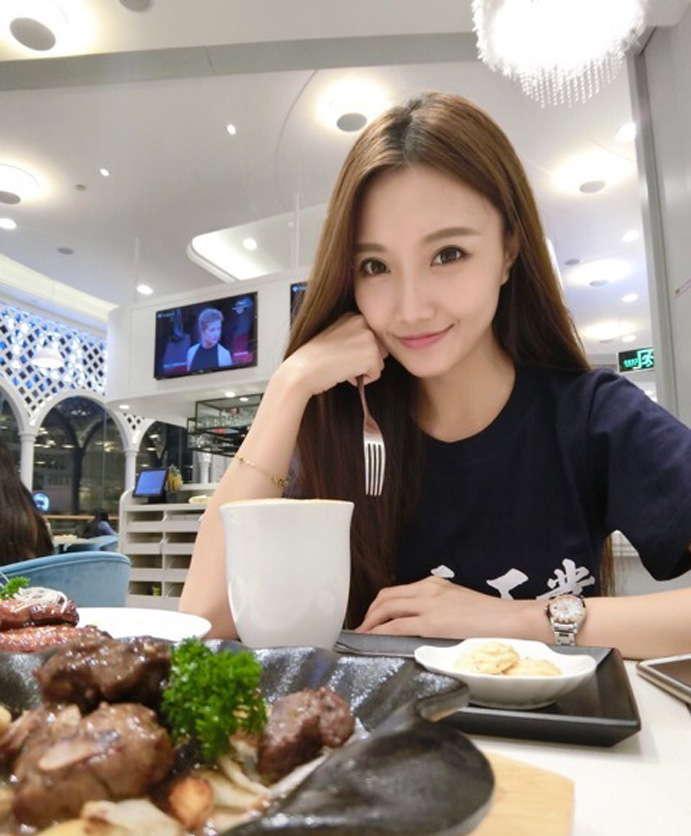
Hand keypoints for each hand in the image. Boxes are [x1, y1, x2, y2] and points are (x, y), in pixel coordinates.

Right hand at [281, 313, 387, 398]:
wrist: (302, 370)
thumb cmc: (314, 359)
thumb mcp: (335, 337)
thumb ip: (354, 336)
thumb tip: (375, 349)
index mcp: (353, 316)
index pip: (372, 338)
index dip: (358, 352)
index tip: (341, 354)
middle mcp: (363, 322)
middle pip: (380, 348)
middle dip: (365, 360)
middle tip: (342, 362)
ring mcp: (368, 338)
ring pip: (379, 362)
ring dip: (364, 370)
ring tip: (343, 367)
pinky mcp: (371, 355)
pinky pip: (377, 374)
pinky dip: (364, 380)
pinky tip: (346, 374)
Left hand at [355, 576, 537, 638]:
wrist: (510, 619)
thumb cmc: (491, 617)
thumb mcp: (460, 604)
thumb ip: (440, 609)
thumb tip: (427, 624)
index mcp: (434, 584)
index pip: (398, 591)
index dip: (380, 605)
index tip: (373, 617)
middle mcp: (428, 589)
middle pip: (386, 596)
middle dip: (370, 612)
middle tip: (362, 627)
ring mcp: (429, 603)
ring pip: (387, 607)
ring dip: (370, 622)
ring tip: (363, 635)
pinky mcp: (432, 622)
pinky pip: (397, 625)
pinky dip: (380, 631)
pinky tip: (373, 640)